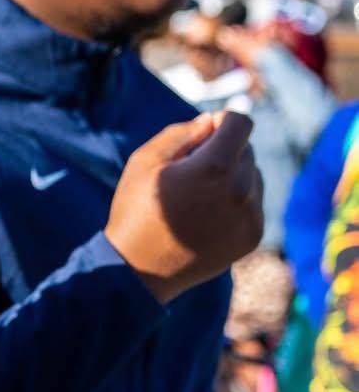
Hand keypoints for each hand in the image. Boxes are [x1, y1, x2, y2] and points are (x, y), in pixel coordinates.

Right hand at [105, 110, 263, 304]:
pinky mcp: (252, 235)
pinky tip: (208, 216)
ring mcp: (251, 215)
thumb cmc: (137, 211)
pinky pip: (254, 203)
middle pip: (247, 150)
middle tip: (190, 174)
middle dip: (223, 152)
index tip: (202, 136)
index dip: (220, 122)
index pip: (241, 122)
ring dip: (233, 177)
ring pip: (253, 176)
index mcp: (216, 166)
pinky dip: (236, 202)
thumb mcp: (145, 160)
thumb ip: (181, 133)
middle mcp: (241, 190)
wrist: (140, 270)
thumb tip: (211, 122)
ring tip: (199, 197)